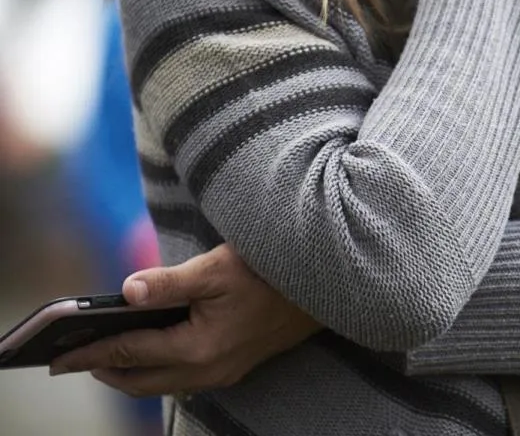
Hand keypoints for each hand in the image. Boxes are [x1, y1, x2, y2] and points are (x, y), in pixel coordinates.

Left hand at [50, 244, 320, 396]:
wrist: (324, 286)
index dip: (93, 352)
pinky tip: (155, 351)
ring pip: (164, 383)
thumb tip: (127, 291)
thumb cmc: (273, 272)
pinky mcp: (237, 365)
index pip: (131, 352)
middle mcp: (210, 369)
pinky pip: (185, 379)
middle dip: (107, 370)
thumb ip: (169, 283)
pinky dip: (159, 370)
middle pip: (143, 381)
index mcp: (200, 348)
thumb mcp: (217, 269)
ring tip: (107, 355)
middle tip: (76, 359)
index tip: (63, 355)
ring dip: (132, 372)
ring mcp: (226, 371)